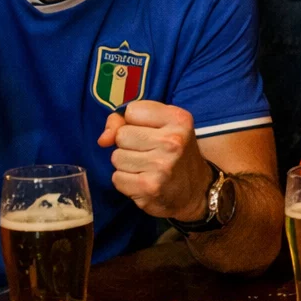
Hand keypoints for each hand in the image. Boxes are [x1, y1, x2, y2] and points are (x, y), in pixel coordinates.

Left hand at [97, 100, 212, 221]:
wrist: (197, 190)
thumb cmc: (174, 153)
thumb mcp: (161, 126)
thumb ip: (126, 121)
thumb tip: (103, 139)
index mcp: (179, 119)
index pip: (131, 110)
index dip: (134, 122)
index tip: (150, 131)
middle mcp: (173, 141)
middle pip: (121, 135)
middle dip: (128, 145)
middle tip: (149, 152)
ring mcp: (161, 165)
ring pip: (116, 157)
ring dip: (126, 164)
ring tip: (147, 167)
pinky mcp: (149, 187)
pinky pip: (117, 178)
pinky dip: (126, 181)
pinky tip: (143, 181)